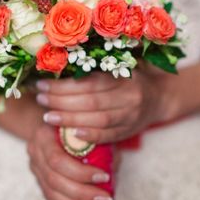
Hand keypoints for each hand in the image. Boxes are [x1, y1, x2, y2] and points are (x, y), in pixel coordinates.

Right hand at [27, 121, 117, 199]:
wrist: (53, 125)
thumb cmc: (76, 126)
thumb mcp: (86, 128)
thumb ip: (97, 144)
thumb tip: (112, 170)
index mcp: (44, 136)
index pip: (58, 159)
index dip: (81, 172)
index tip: (104, 177)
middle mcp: (35, 152)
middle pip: (54, 180)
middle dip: (82, 193)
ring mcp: (35, 168)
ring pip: (52, 194)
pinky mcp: (38, 181)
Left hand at [35, 68, 162, 143]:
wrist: (158, 98)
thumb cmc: (129, 79)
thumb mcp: (117, 66)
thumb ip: (94, 67)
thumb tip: (56, 63)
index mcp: (124, 76)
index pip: (89, 82)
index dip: (63, 85)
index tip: (42, 84)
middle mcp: (130, 96)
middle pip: (91, 101)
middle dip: (61, 101)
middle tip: (40, 99)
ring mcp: (131, 116)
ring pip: (98, 120)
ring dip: (70, 119)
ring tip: (48, 116)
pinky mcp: (130, 131)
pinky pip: (108, 136)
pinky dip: (89, 136)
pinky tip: (71, 134)